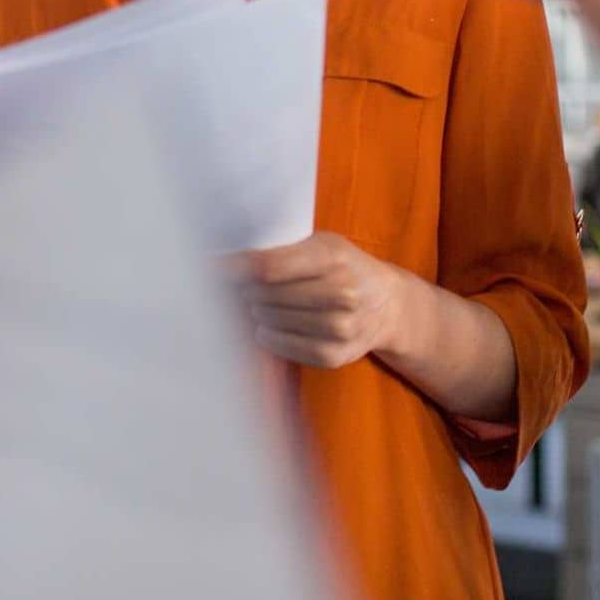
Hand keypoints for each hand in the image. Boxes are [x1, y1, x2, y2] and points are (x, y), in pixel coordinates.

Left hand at [233, 232, 403, 369]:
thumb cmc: (343, 266)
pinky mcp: (338, 355)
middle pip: (269, 295)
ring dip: (257, 313)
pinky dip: (271, 338)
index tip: (213, 269)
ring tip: (253, 304)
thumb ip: (281, 252)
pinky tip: (266, 327)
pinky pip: (289, 348)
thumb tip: (228, 263)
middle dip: (245, 291)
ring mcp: (342, 326)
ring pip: (275, 321)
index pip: (271, 266)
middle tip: (235, 288)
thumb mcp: (321, 245)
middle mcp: (342, 291)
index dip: (237, 269)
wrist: (386, 303)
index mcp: (333, 255)